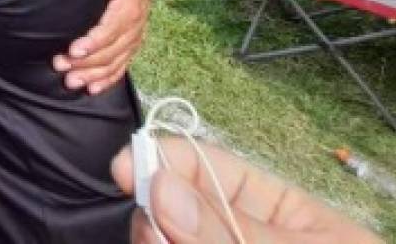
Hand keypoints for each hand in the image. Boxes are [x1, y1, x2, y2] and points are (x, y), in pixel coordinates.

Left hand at [53, 0, 150, 92]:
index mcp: (132, 0)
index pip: (115, 25)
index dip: (95, 40)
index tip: (73, 49)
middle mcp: (136, 22)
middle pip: (113, 48)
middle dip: (87, 61)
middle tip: (61, 65)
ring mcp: (135, 36)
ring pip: (116, 61)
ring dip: (93, 74)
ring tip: (70, 81)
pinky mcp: (130, 46)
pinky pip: (122, 66)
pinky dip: (107, 80)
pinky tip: (91, 89)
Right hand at [111, 137, 380, 243]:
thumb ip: (232, 231)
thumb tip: (160, 186)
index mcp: (268, 208)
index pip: (201, 165)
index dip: (161, 160)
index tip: (127, 171)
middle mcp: (229, 235)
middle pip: (164, 212)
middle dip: (153, 221)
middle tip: (156, 238)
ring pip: (159, 243)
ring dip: (158, 243)